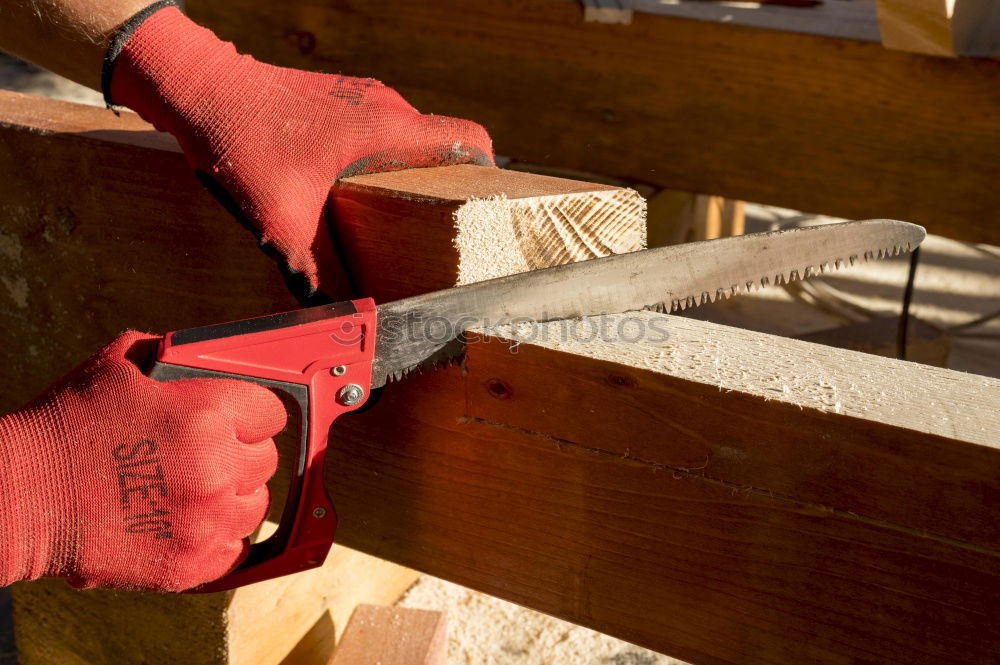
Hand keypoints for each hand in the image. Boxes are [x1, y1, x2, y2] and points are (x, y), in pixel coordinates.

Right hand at [0, 331, 283, 591]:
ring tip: (195, 489)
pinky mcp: (191, 565)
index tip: (238, 418)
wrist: (19, 499)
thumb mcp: (120, 363)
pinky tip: (189, 521)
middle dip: (240, 452)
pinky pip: (236, 549)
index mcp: (206, 415)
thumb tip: (210, 359)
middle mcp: (216, 469)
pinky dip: (219, 537)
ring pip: (255, 505)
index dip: (252, 412)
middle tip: (207, 453)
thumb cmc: (67, 426)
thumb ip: (177, 357)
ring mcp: (206, 521)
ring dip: (234, 496)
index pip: (272, 411)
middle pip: (266, 459)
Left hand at [106, 4, 493, 299]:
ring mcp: (365, 98)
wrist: (200, 87)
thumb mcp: (280, 222)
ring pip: (417, 137)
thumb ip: (311, 274)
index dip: (491, 175)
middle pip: (448, 144)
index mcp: (386, 130)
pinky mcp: (344, 99)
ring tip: (409, 215)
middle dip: (456, 184)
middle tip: (448, 227)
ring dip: (420, 172)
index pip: (469, 140)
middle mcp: (385, 106)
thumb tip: (334, 316)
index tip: (490, 209)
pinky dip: (392, 160)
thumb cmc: (242, 143)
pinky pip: (387, 130)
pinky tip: (367, 192)